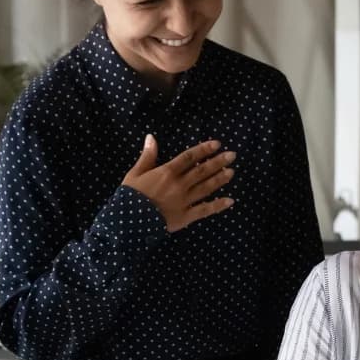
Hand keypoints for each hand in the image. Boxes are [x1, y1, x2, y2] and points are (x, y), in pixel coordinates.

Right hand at [121, 135, 236, 231]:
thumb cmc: (129, 196)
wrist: (126, 222)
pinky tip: (230, 201)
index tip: (217, 144)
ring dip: (220, 179)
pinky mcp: (186, 216)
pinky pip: (204, 210)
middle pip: (202, 171)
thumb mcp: (135, 173)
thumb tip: (151, 137)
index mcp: (166, 172)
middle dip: (218, 162)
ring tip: (232, 172)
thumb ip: (147, 156)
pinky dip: (217, 205)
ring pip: (206, 188)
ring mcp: (184, 201)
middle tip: (233, 155)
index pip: (189, 157)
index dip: (204, 149)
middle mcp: (179, 185)